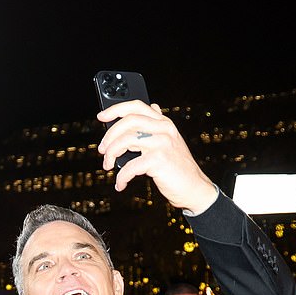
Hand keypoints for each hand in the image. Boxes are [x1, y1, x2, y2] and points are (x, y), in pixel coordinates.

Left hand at [97, 100, 217, 213]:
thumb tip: (152, 106)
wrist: (194, 188)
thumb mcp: (169, 141)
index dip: (116, 109)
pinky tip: (120, 184)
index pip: (137, 106)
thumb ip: (157, 126)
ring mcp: (162, 143)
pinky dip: (121, 177)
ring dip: (111, 154)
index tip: (101, 117)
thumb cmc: (177, 168)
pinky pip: (130, 166)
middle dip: (109, 136)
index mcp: (164, 122)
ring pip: (126, 140)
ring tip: (108, 166)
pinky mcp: (159, 160)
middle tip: (102, 150)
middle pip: (128, 121)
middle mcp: (164, 129)